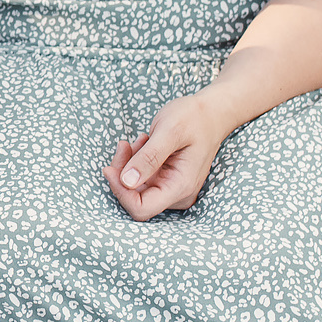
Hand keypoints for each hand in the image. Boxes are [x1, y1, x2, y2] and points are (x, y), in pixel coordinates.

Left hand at [105, 90, 232, 221]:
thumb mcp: (169, 131)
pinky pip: (140, 178)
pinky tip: (144, 143)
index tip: (109, 168)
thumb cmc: (194, 118)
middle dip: (122, 173)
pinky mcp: (166, 180)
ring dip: (129, 164)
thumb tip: (126, 182)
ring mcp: (171, 188)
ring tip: (141, 139)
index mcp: (180, 186)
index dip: (120, 192)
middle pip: (134, 198)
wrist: (211, 113)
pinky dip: (135, 161)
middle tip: (125, 145)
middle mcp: (177, 194)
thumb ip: (149, 157)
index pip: (141, 209)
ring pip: (135, 187)